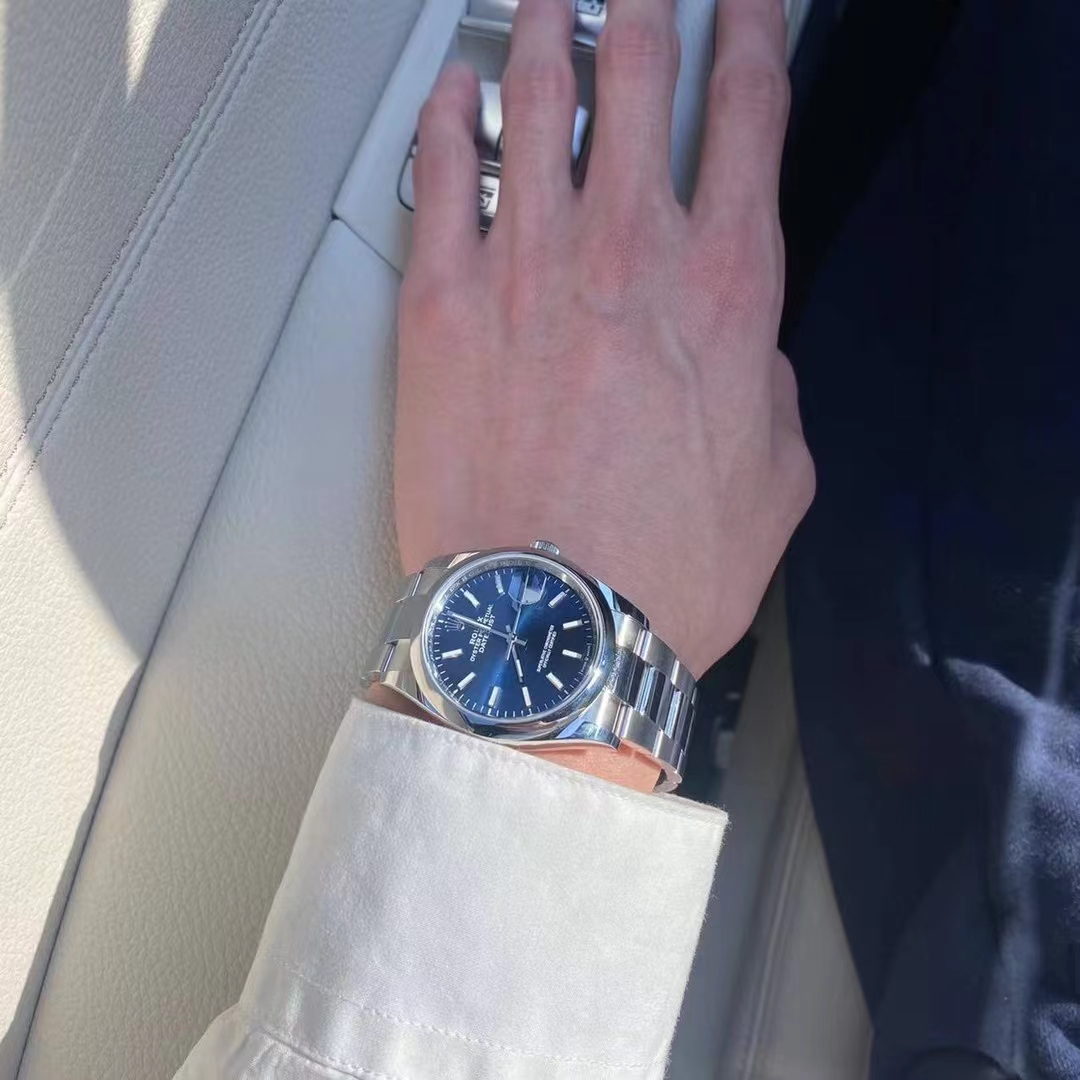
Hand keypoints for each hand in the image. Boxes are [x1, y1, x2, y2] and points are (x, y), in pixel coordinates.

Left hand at [396, 0, 813, 677]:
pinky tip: (458, 92)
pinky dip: (452, 117)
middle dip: (647, 7)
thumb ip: (771, 395)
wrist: (546, 625)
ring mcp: (528, 266)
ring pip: (539, 98)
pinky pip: (443, 173)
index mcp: (724, 291)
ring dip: (547, 31)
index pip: (751, 116)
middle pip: (643, 74)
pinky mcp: (442, 302)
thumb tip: (753, 358)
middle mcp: (630, 253)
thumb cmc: (659, 571)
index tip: (745, 4)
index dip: (753, 37)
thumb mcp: (773, 486)